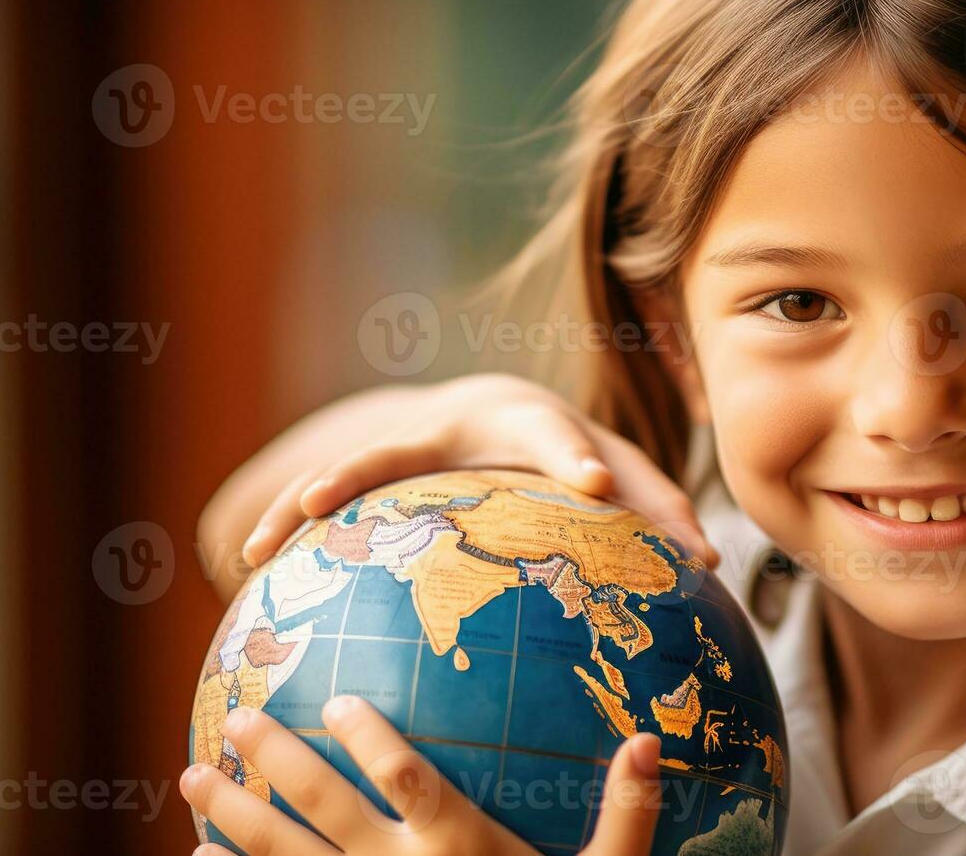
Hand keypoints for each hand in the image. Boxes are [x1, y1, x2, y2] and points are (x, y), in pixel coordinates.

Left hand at [181, 695, 665, 855]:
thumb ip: (625, 811)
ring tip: (191, 775)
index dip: (371, 736)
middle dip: (278, 759)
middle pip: (325, 809)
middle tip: (237, 715)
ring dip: (233, 816)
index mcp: (461, 852)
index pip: (408, 778)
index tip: (342, 697)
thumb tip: (651, 738)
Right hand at [240, 372, 716, 570]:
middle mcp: (459, 424)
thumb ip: (658, 502)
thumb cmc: (570, 446)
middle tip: (350, 491)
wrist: (495, 404)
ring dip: (311, 498)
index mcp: (529, 421)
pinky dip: (293, 521)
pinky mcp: (379, 467)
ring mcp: (410, 443)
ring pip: (353, 467)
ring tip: (277, 535)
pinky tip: (252, 561)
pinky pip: (333, 498)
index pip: (554, 437)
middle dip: (387, 465)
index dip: (572, 456)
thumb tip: (713, 557)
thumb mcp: (617, 464)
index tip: (592, 481)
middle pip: (413, 444)